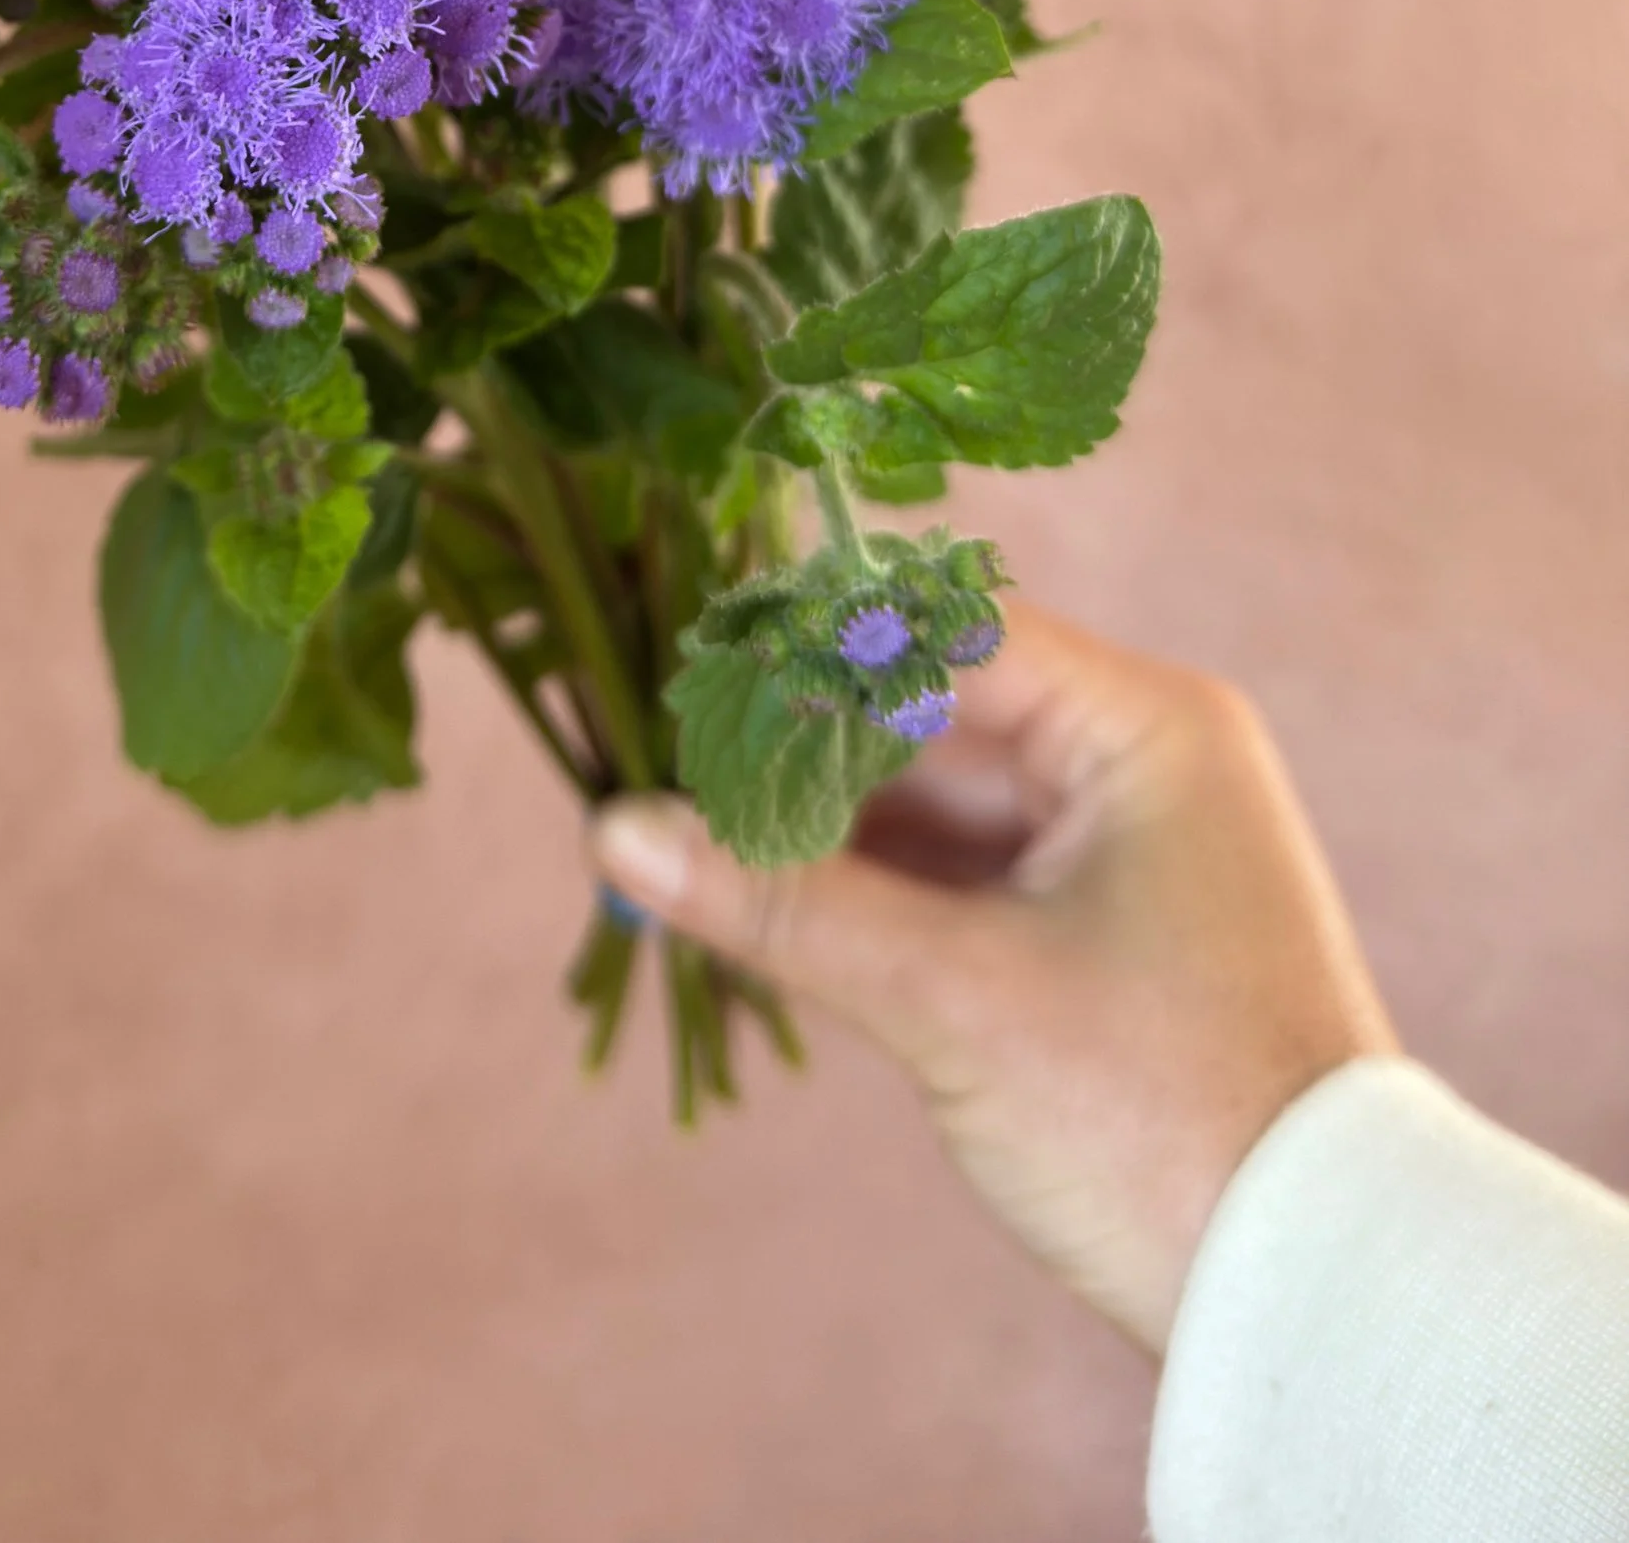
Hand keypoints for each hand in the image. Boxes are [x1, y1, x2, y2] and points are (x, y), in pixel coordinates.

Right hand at [594, 602, 1397, 1348]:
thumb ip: (781, 902)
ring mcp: (1114, 845)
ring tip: (677, 833)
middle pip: (926, 708)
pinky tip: (752, 894)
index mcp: (1144, 728)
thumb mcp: (955, 1002)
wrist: (1315, 1299)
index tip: (684, 671)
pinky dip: (861, 883)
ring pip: (928, 794)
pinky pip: (953, 869)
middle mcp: (1136, 760)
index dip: (809, 648)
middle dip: (793, 745)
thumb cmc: (1162, 1122)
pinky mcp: (1090, 927)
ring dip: (814, 820)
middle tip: (657, 767)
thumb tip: (616, 829)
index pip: (945, 631)